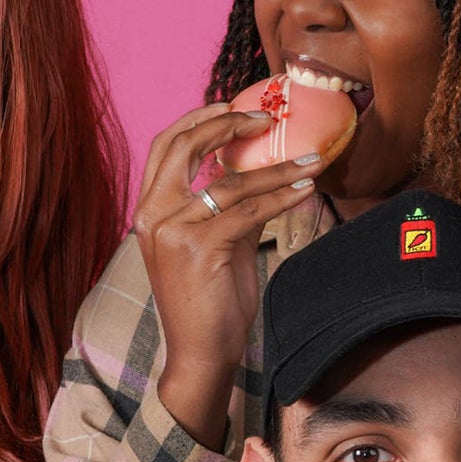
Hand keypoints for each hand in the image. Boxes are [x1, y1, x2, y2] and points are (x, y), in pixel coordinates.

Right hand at [134, 104, 328, 446]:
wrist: (199, 353)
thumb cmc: (209, 301)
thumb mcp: (215, 243)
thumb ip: (226, 207)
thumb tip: (261, 174)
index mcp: (150, 210)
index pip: (165, 146)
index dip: (198, 119)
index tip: (233, 108)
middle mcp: (153, 214)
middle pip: (182, 145)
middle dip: (226, 123)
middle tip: (267, 119)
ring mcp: (173, 230)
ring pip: (229, 181)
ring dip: (276, 167)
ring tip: (310, 160)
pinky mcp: (200, 248)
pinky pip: (248, 211)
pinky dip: (281, 196)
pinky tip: (305, 189)